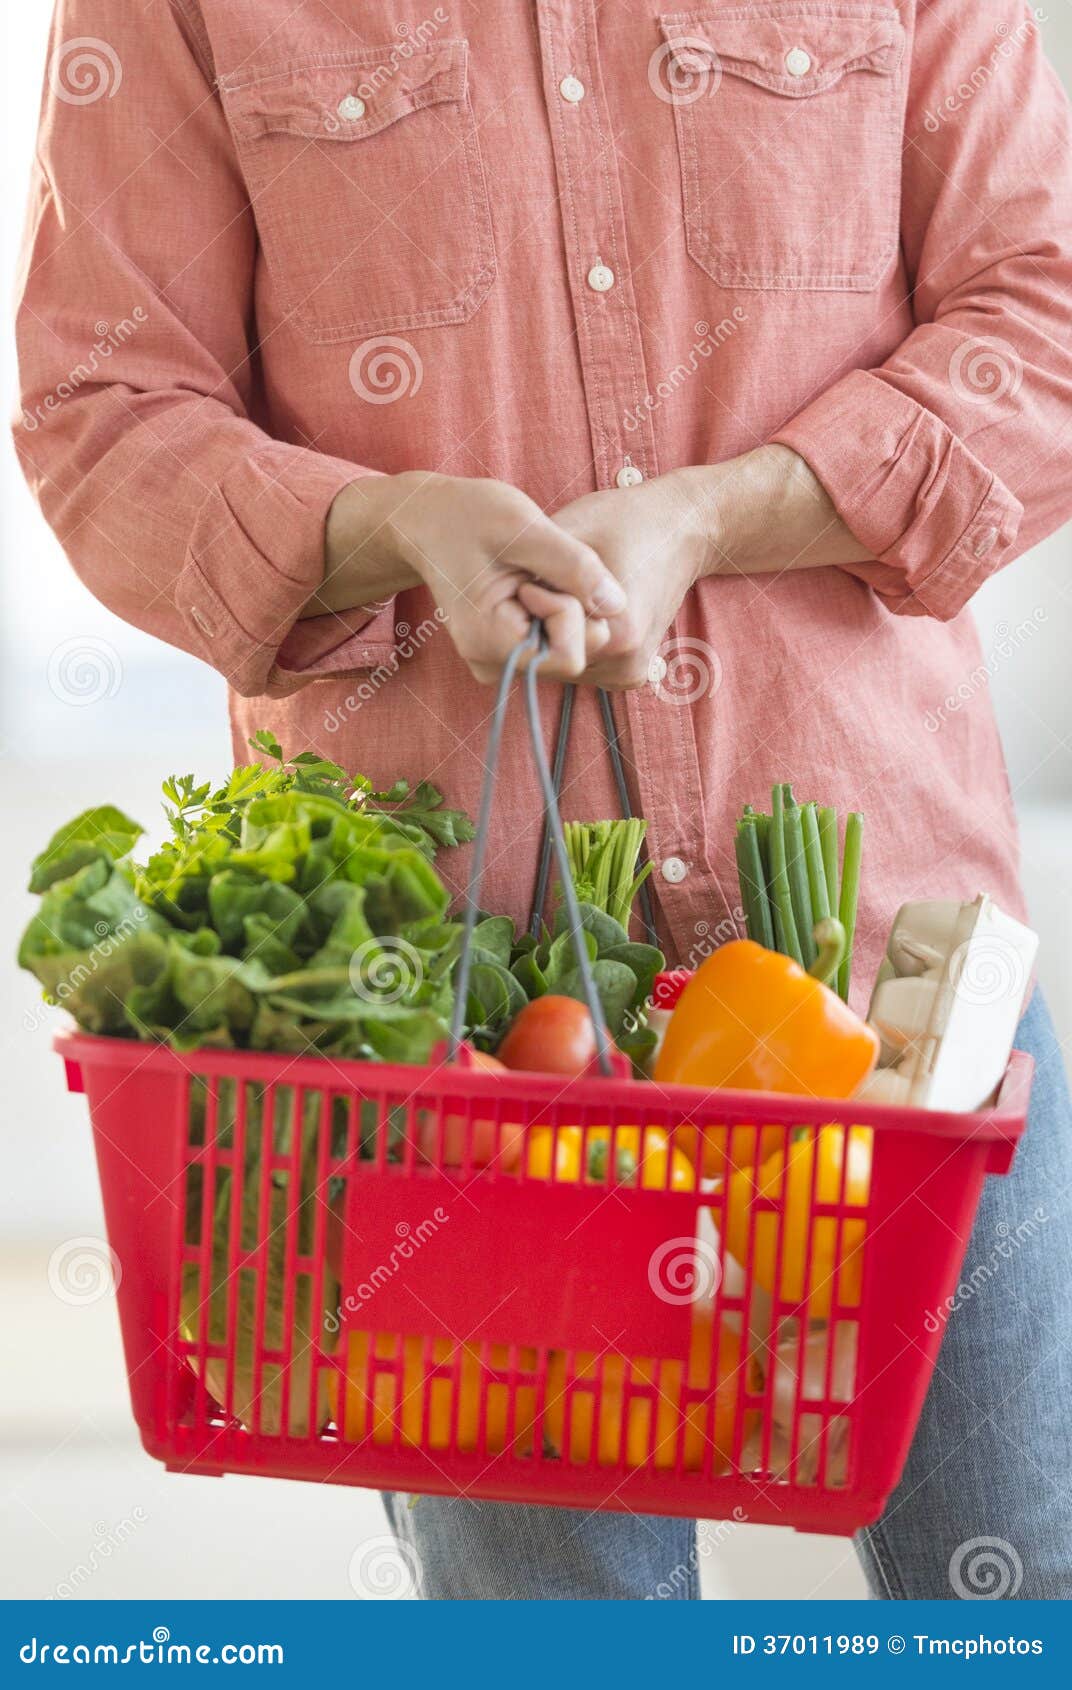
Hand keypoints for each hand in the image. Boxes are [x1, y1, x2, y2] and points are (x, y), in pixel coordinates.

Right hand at [318, 472, 624, 682]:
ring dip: (564, 607)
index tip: (539, 571)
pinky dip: (555, 613)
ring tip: (529, 575)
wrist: (429, 521)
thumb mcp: (524, 527)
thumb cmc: (469, 515)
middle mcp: (491, 665)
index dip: (571, 608)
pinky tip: (529, 585)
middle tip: (538, 570)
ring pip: (567, 648)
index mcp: (488, 643)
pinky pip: (555, 643)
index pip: (569, 654)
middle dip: (571, 608)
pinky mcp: (507, 653)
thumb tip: (619, 605)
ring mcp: (499, 662)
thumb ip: (573, 565)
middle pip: (572, 655)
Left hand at [544, 471, 708, 688]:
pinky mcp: (631, 673)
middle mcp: (625, 663)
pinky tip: (583, 612)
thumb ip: (536, 569)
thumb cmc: (624, 520)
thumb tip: (502, 601)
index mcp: (615, 632)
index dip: (530, 605)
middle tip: (549, 585)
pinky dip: (574, 641)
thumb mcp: (571, 530)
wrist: (681, 529)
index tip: (536, 577)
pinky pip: (583, 664)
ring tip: (571, 595)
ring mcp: (630, 672)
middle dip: (541, 624)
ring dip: (556, 635)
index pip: (540, 639)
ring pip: (565, 663)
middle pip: (553, 656)